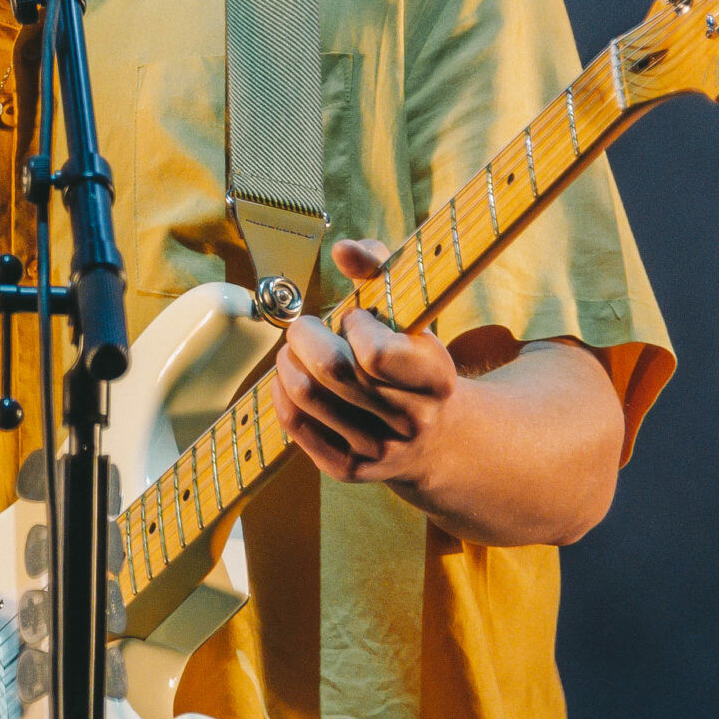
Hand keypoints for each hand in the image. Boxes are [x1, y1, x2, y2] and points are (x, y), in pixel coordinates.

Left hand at [270, 238, 461, 485]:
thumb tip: (342, 249)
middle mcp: (412, 420)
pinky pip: (297, 427)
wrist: (436, 437)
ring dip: (287, 362)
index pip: (377, 354)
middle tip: (306, 328)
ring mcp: (381, 450)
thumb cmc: (412, 357)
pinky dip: (281, 394)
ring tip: (295, 350)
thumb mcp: (410, 311)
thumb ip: (380, 267)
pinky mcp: (350, 470)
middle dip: (305, 337)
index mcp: (436, 379)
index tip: (355, 318)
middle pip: (332, 372)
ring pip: (308, 397)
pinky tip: (289, 378)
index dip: (355, 326)